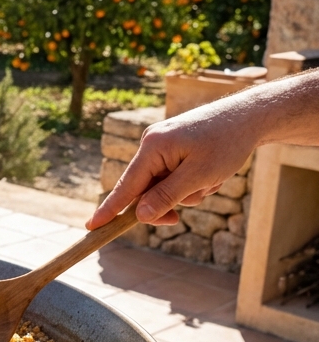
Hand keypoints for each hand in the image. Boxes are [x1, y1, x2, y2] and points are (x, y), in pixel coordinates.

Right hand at [87, 104, 255, 228]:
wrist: (251, 115)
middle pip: (144, 189)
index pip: (126, 186)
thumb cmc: (227, 142)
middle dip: (165, 203)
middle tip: (177, 220)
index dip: (109, 209)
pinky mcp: (174, 147)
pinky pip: (173, 176)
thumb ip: (166, 196)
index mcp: (153, 147)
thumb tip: (139, 216)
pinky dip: (190, 182)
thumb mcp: (199, 176)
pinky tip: (210, 173)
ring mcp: (162, 144)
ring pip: (162, 185)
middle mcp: (151, 144)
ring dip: (185, 193)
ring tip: (210, 181)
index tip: (91, 226)